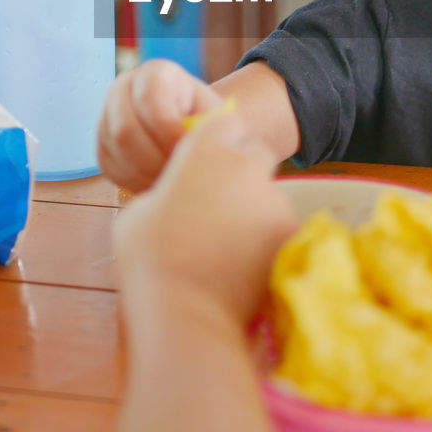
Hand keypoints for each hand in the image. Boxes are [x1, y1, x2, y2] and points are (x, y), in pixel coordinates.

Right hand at [97, 59, 222, 191]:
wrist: (190, 126)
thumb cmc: (206, 120)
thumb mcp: (213, 116)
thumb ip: (207, 127)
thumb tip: (192, 148)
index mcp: (154, 73)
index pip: (150, 102)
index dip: (169, 134)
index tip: (190, 155)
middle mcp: (123, 88)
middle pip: (125, 131)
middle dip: (155, 160)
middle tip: (179, 176)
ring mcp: (107, 116)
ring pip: (115, 152)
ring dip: (145, 173)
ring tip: (172, 181)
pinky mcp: (102, 144)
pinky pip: (109, 168)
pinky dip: (134, 181)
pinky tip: (157, 183)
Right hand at [113, 111, 297, 325]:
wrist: (184, 309)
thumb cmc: (150, 256)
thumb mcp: (141, 210)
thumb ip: (168, 189)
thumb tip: (179, 197)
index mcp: (207, 150)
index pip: (225, 122)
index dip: (218, 140)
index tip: (206, 162)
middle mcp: (247, 165)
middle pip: (254, 154)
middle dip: (242, 170)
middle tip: (219, 202)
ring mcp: (274, 199)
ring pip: (267, 195)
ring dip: (252, 211)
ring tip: (227, 247)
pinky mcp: (290, 233)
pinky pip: (278, 228)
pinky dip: (265, 241)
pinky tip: (244, 264)